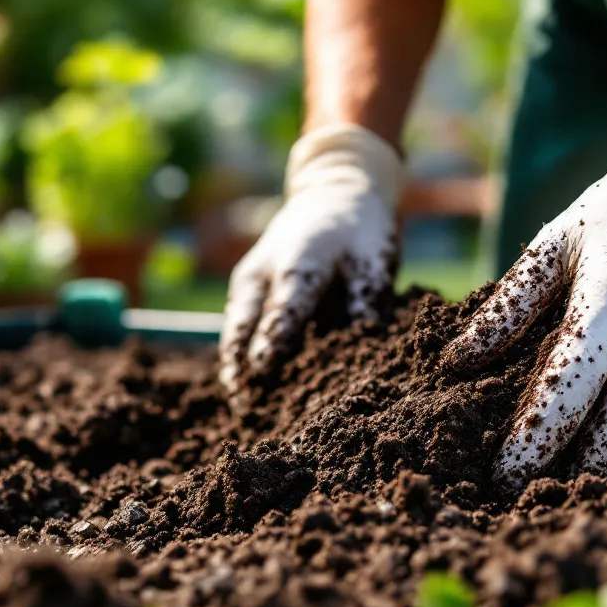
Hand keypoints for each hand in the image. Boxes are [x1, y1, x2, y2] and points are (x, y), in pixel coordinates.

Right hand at [219, 124, 403, 392]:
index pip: (283, 310)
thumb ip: (364, 305)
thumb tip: (361, 353)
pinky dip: (240, 359)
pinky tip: (246, 394)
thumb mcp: (373, 262)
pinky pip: (237, 329)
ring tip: (243, 410)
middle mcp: (262, 272)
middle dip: (244, 368)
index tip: (264, 376)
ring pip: (233, 331)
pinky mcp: (243, 291)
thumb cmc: (359, 232)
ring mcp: (247, 281)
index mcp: (299, 261)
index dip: (274, 345)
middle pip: (243, 326)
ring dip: (236, 369)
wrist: (332, 195)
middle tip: (247, 409)